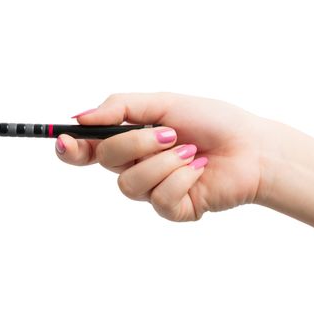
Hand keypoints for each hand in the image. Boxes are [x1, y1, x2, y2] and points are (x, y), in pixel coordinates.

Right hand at [55, 92, 265, 220]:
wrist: (251, 147)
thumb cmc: (211, 121)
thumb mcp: (164, 103)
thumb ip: (121, 108)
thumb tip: (80, 117)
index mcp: (131, 141)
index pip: (89, 149)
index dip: (70, 147)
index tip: (61, 140)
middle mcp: (137, 166)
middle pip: (108, 159)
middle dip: (136, 143)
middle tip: (169, 133)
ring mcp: (153, 190)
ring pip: (130, 184)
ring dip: (163, 162)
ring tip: (190, 151)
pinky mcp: (172, 209)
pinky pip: (160, 199)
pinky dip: (181, 179)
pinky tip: (198, 169)